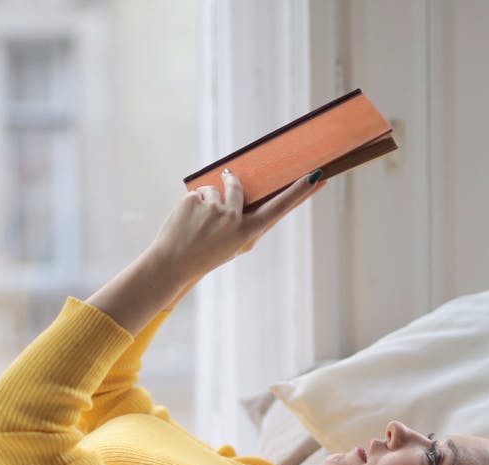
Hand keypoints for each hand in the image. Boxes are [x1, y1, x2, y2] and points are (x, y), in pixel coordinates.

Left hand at [145, 169, 327, 283]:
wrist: (172, 263)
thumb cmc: (207, 255)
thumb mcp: (235, 244)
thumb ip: (247, 219)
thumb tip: (249, 189)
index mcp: (247, 232)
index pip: (279, 208)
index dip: (299, 192)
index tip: (316, 176)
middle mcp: (233, 219)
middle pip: (238, 186)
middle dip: (231, 184)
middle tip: (218, 199)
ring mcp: (212, 208)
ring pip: (214, 188)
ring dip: (207, 199)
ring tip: (197, 224)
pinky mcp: (193, 200)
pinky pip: (197, 191)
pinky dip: (192, 203)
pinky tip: (186, 221)